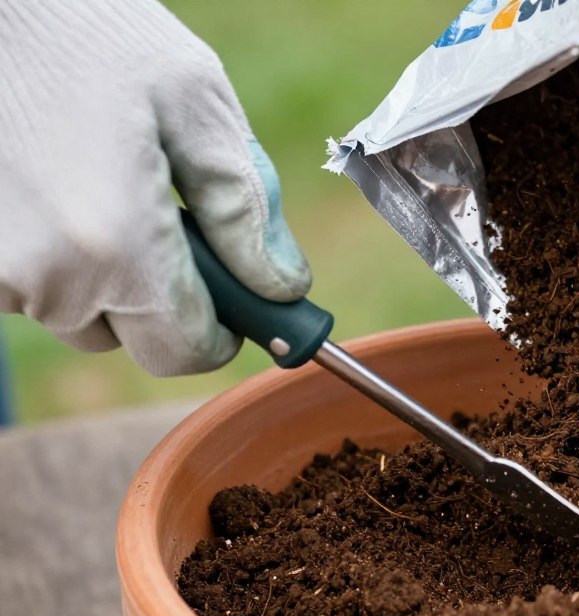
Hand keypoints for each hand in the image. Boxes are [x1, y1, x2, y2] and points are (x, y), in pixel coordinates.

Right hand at [0, 0, 310, 374]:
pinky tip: (60, 186)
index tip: (236, 300)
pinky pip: (31, 285)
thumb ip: (246, 207)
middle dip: (164, 300)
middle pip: (130, 338)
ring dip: (107, 276)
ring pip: (77, 314)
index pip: (184, 352)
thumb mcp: (196, 103)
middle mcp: (46, 277)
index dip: (220, 334)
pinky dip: (57, 255)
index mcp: (115, 246)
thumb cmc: (89, 33)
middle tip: (170, 220)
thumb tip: (280, 285)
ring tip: (107, 184)